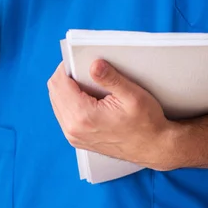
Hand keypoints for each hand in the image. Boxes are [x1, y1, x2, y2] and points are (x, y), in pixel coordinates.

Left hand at [48, 60, 174, 170]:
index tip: (79, 59)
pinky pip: (63, 114)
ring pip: (56, 102)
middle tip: (84, 69)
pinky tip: (87, 97)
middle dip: (66, 76)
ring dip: (66, 88)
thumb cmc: (147, 123)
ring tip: (87, 82)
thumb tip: (94, 64)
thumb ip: (111, 79)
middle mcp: (73, 128)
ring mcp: (73, 136)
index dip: (66, 66)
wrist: (154, 148)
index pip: (59, 82)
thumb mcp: (133, 96)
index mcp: (83, 116)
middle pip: (54, 90)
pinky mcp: (77, 139)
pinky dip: (70, 101)